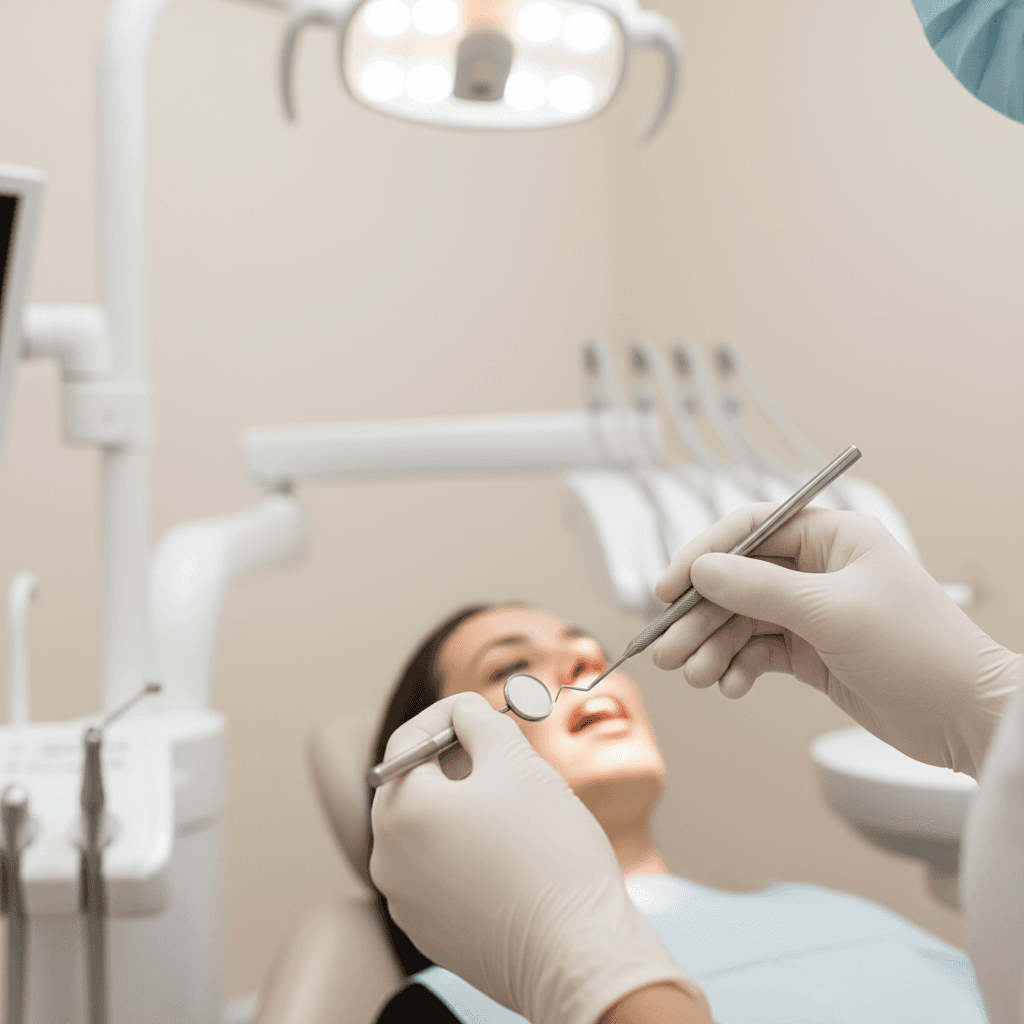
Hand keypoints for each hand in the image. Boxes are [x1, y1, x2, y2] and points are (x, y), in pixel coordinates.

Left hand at [370, 693, 707, 1023]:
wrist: (578, 953)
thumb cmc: (549, 852)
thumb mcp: (515, 761)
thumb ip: (479, 722)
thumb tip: (463, 712)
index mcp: (399, 811)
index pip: (407, 741)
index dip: (446, 715)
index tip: (480, 711)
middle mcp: (387, 860)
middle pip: (415, 786)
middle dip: (457, 762)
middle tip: (504, 755)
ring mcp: (406, 902)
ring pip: (429, 830)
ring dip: (464, 806)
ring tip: (516, 807)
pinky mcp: (432, 931)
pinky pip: (440, 872)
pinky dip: (468, 850)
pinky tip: (512, 853)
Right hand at [650, 505, 1021, 776]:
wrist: (966, 717)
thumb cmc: (917, 648)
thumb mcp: (831, 613)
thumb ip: (759, 589)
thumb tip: (700, 570)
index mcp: (832, 536)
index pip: (750, 529)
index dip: (703, 555)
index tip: (666, 589)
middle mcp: (819, 568)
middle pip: (738, 582)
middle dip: (700, 617)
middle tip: (667, 650)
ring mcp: (813, 611)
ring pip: (742, 621)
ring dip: (713, 648)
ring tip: (694, 675)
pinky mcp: (812, 651)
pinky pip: (759, 652)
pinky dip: (739, 667)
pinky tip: (730, 686)